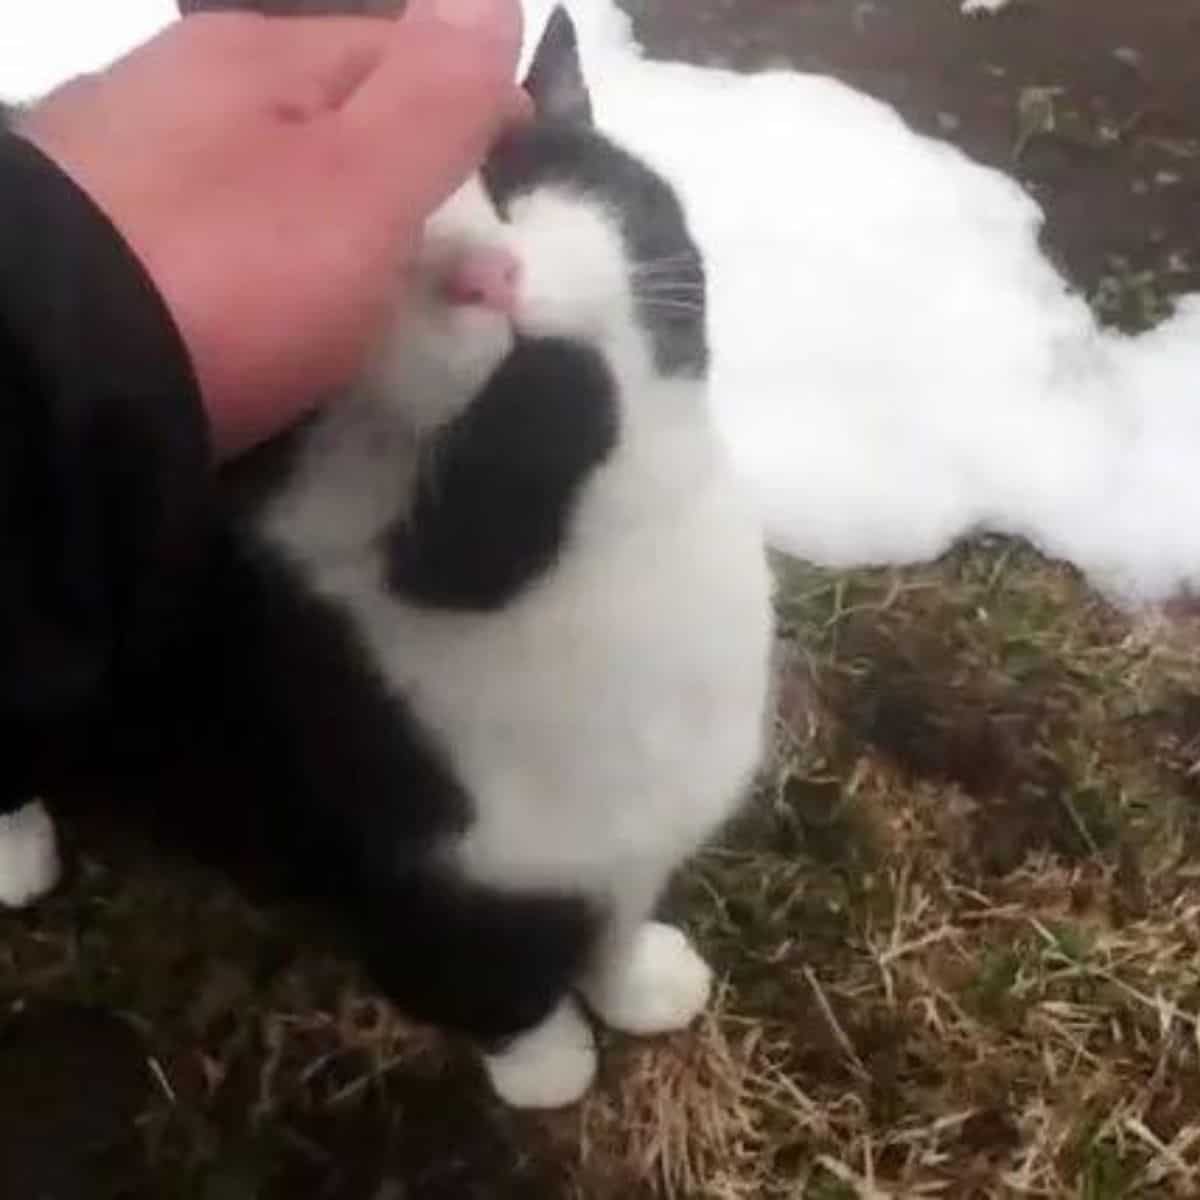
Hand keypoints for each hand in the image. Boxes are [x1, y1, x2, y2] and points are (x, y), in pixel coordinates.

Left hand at [18, 0, 526, 458]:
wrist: (53, 375)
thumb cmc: (232, 273)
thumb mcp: (361, 184)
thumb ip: (435, 97)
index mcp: (258, 58)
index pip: (401, 51)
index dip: (477, 102)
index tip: (526, 161)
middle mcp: (182, 88)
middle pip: (331, 118)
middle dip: (411, 177)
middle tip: (468, 270)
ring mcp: (126, 165)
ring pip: (272, 177)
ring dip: (341, 224)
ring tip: (380, 300)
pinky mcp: (98, 250)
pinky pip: (217, 234)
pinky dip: (270, 262)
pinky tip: (274, 305)